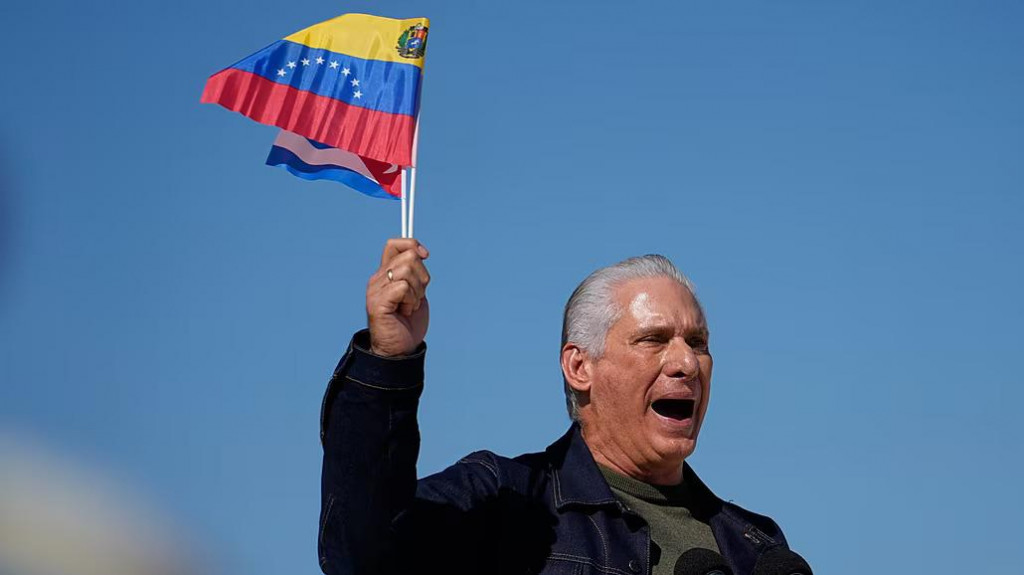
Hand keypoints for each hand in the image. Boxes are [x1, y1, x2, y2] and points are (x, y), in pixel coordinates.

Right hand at [366, 238, 430, 356]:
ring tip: (409, 306)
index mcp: (385, 274)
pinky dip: (411, 300)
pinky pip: (403, 287)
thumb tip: (421, 253)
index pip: (394, 244)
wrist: (399, 350)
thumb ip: (415, 274)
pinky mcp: (378, 303)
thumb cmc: (408, 324)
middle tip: (415, 297)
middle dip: (422, 278)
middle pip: (409, 257)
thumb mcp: (415, 292)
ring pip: (407, 271)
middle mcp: (377, 279)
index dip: (412, 245)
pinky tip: (405, 312)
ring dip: (417, 292)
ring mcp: (376, 290)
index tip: (425, 256)